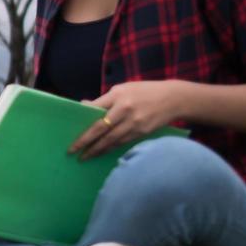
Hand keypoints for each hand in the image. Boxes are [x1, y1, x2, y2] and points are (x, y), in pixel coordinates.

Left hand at [72, 80, 186, 159]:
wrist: (173, 99)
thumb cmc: (144, 92)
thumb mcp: (123, 88)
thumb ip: (104, 99)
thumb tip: (85, 106)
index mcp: (118, 95)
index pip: (94, 110)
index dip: (82, 123)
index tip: (71, 132)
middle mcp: (125, 109)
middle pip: (100, 128)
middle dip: (85, 142)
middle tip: (72, 151)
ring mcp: (134, 122)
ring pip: (111, 139)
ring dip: (96, 149)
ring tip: (85, 156)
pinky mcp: (142, 132)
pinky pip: (122, 142)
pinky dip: (111, 148)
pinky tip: (102, 152)